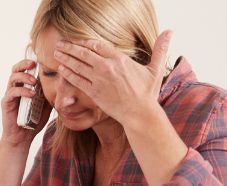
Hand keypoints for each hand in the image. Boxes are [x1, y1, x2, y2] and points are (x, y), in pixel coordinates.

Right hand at [0, 58, 49, 146]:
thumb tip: (65, 84)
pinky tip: (32, 95)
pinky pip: (13, 93)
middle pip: (16, 69)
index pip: (25, 69)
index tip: (43, 61)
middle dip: (24, 64)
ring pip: (13, 78)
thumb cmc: (33, 122)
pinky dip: (23, 91)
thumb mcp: (47, 105)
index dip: (32, 63)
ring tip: (35, 82)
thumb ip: (50, 94)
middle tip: (34, 65)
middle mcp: (15, 88)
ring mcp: (10, 95)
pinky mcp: (6, 103)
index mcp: (24, 86)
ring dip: (24, 77)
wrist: (22, 138)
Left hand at [52, 30, 172, 126]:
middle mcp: (107, 67)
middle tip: (60, 44)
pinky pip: (77, 81)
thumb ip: (160, 49)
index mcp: (120, 59)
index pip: (98, 45)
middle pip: (84, 53)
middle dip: (70, 48)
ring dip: (65, 58)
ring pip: (77, 65)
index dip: (86, 42)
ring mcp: (99, 80)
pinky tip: (61, 69)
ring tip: (56, 53)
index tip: (78, 41)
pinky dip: (68, 74)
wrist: (139, 113)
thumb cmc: (148, 93)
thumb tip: (170, 32)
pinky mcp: (93, 93)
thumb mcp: (155, 68)